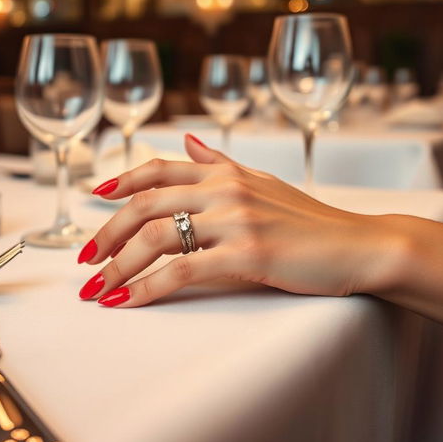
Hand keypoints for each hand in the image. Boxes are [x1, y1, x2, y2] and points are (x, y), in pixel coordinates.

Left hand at [78, 134, 400, 306]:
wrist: (357, 244)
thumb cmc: (309, 218)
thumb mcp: (261, 181)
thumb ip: (220, 161)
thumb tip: (187, 140)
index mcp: (225, 173)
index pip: (159, 169)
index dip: (121, 180)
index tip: (94, 195)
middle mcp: (224, 190)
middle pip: (145, 205)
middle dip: (107, 234)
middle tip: (85, 259)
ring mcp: (235, 221)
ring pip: (156, 238)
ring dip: (118, 265)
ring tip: (96, 288)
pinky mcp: (247, 255)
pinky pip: (182, 271)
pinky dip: (147, 288)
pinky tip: (127, 302)